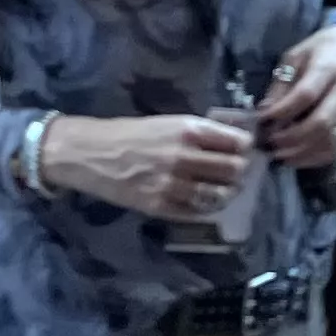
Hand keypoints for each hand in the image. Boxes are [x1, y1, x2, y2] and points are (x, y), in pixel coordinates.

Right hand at [41, 114, 258, 218]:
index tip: (244, 151)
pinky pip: (196, 212)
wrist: (90, 153)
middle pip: (234, 170)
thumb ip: (199, 133)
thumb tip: (232, 142)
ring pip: (219, 195)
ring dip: (226, 193)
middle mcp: (184, 157)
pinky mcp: (160, 206)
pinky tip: (202, 201)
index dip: (246, 148)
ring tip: (224, 190)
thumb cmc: (130, 133)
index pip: (238, 142)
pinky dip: (205, 207)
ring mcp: (173, 184)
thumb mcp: (169, 122)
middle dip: (240, 172)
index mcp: (189, 130)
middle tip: (237, 173)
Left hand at [253, 24, 335, 168]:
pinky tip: (298, 158)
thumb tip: (264, 111)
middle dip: (291, 138)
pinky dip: (317, 158)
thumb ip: (281, 83)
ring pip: (331, 140)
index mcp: (327, 67)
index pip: (305, 95)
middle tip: (270, 144)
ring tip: (281, 155)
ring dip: (303, 153)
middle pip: (320, 123)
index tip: (262, 120)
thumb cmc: (323, 49)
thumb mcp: (296, 55)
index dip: (282, 111)